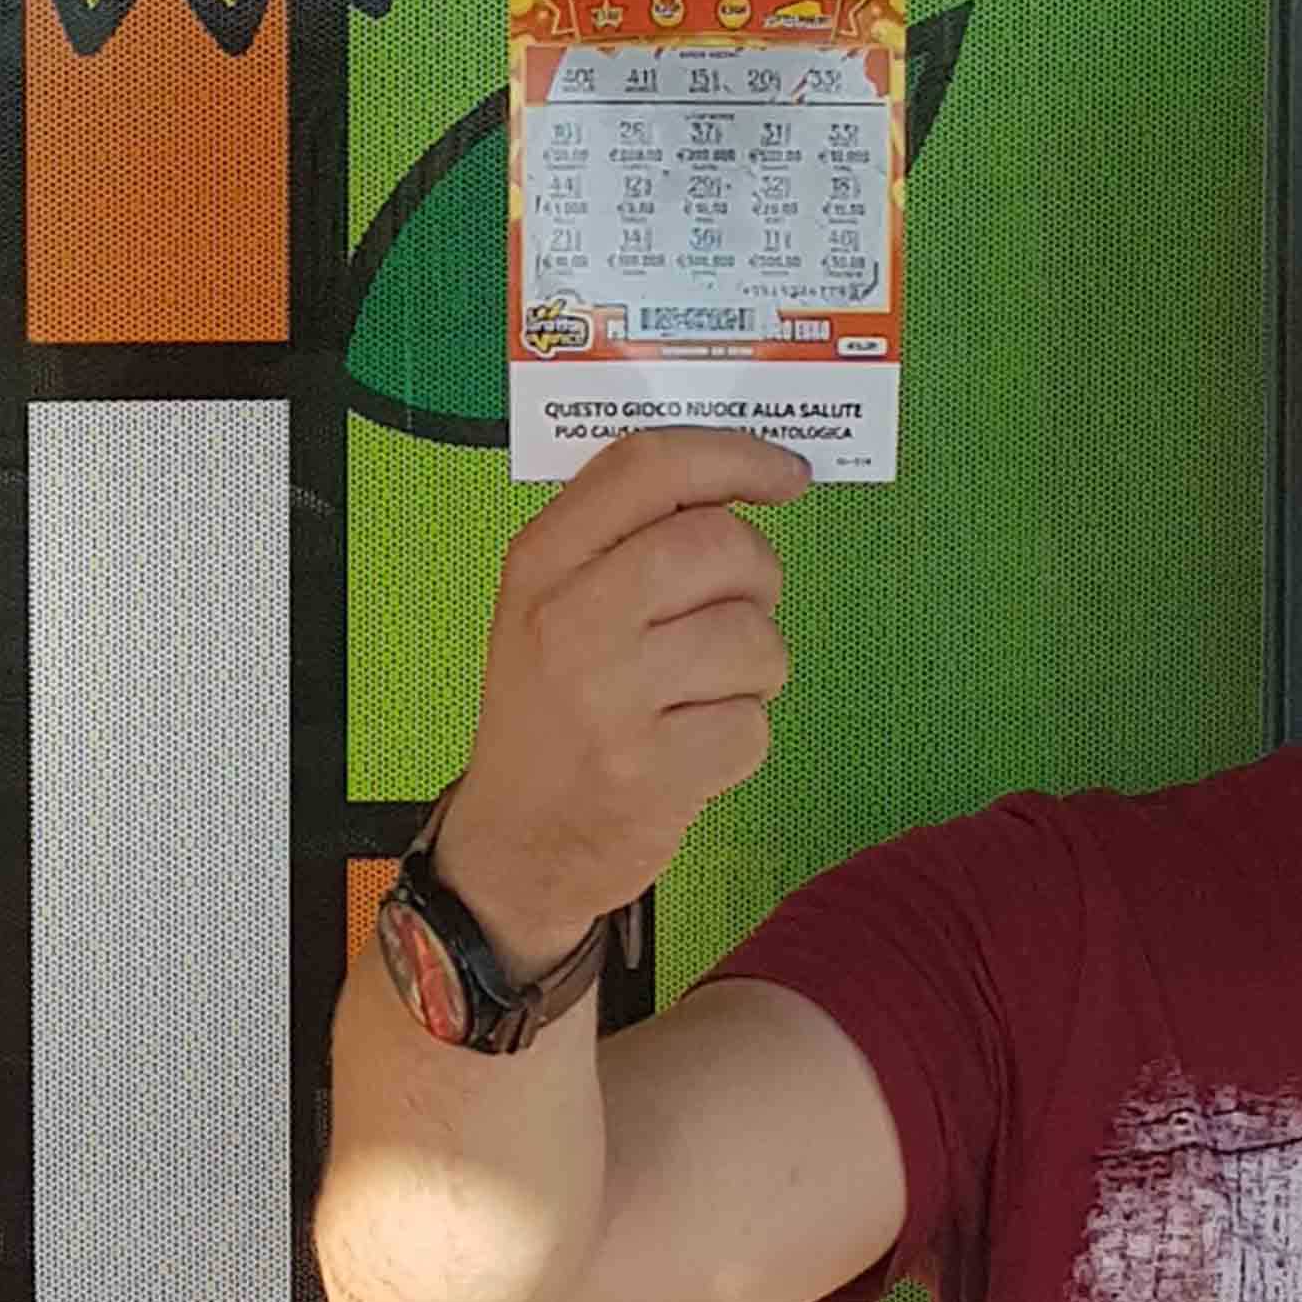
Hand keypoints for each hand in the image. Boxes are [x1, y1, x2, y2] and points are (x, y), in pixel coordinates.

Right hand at [442, 427, 812, 965]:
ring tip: (705, 694)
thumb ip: (623, 535)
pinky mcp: (654, 773)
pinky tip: (693, 749)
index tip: (785, 473)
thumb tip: (740, 480)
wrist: (517, 844)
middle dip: (758, 575)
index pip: (651, 465)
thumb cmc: (552, 710)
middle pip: (719, 544)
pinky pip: (753, 725)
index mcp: (541, 563)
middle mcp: (568, 621)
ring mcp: (609, 700)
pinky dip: (741, 738)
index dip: (736, 457)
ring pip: (753, 638)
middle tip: (740, 609)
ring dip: (755, 667)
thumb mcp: (548, 604)